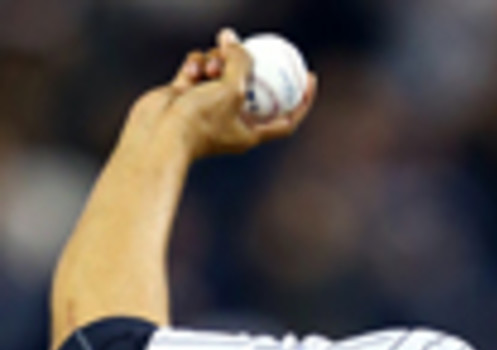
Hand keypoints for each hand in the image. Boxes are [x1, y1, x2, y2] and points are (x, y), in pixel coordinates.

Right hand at [124, 29, 315, 162]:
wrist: (159, 135)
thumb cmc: (199, 121)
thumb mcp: (232, 89)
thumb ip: (240, 62)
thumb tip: (233, 39)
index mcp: (252, 133)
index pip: (287, 118)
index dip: (302, 100)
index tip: (309, 77)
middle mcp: (232, 121)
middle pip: (251, 87)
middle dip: (248, 64)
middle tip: (248, 44)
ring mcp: (208, 107)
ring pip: (222, 73)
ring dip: (217, 62)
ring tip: (210, 67)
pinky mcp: (186, 94)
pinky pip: (198, 70)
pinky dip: (196, 65)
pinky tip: (189, 72)